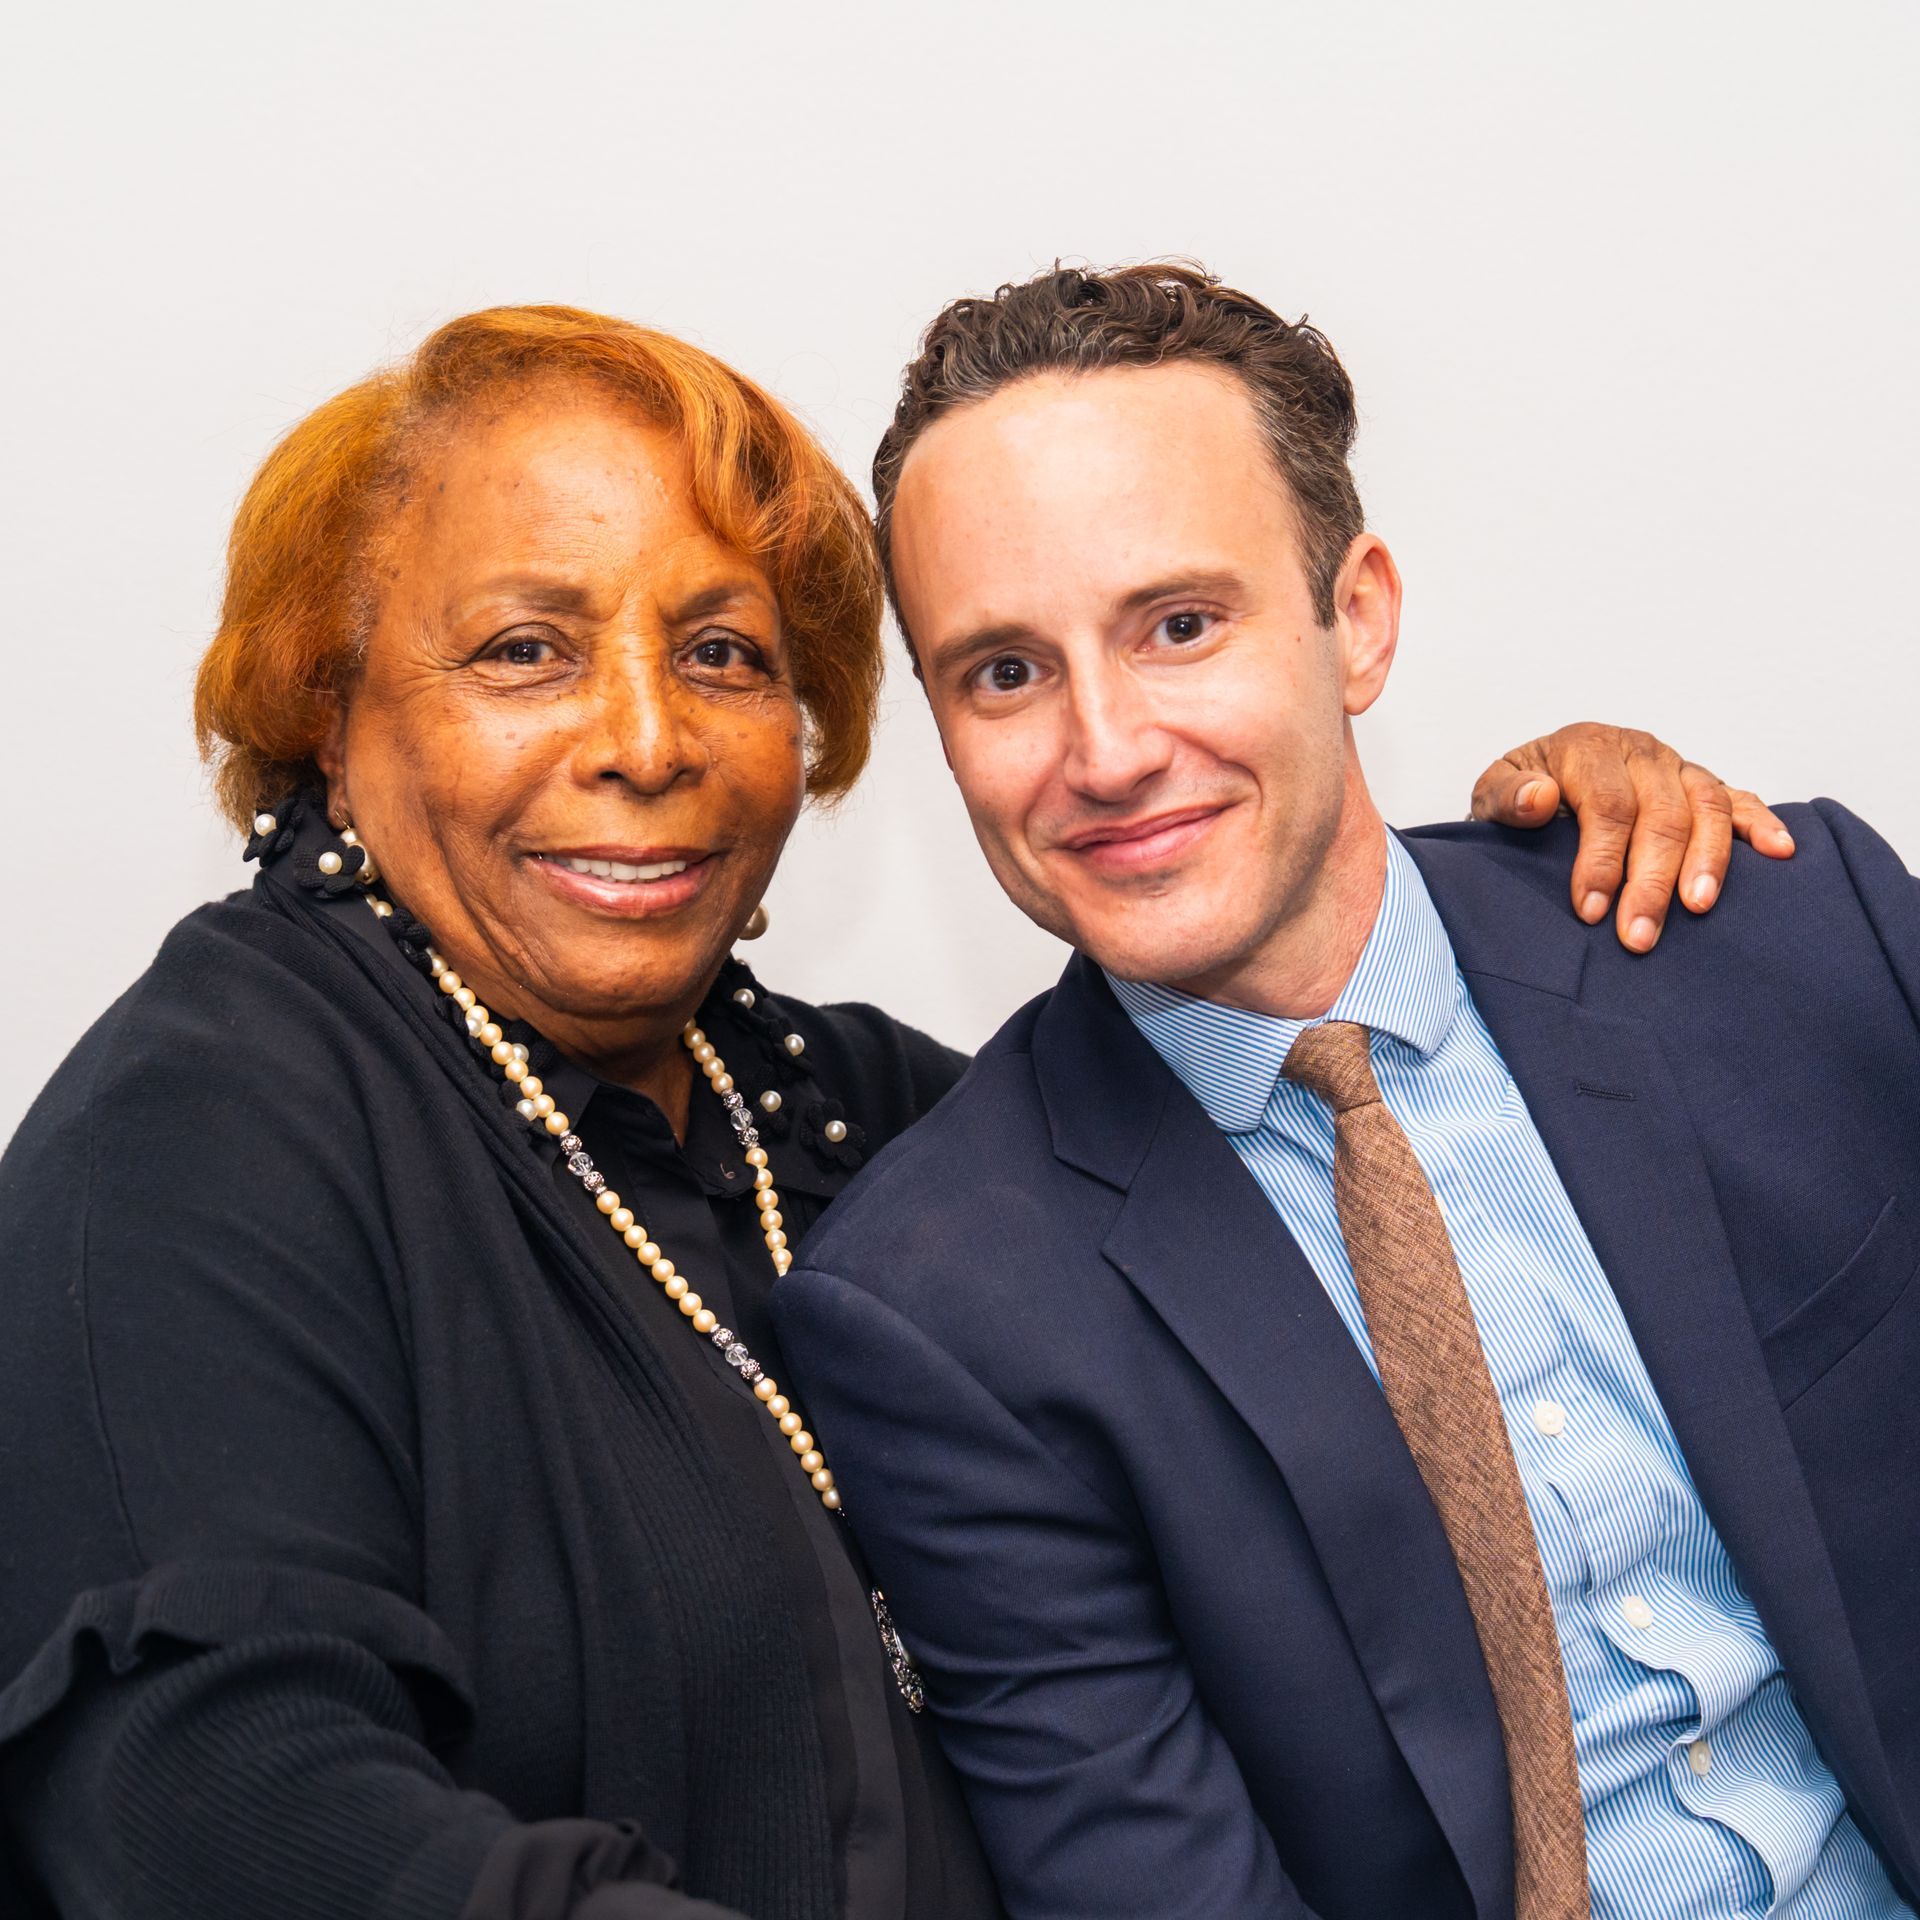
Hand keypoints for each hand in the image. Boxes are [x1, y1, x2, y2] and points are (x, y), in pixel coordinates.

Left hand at [1470, 723, 1794, 952]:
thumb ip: (1507, 796)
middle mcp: (1639, 753)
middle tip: (1639, 935)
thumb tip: (1539, 798)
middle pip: (1660, 814)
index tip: (1592, 911)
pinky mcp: (1701, 785)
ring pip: (1705, 808)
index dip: (1602, 860)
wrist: (1540, 779)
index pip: (1607, 805)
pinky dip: (1762, 822)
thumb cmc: (1520, 795)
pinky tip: (1780, 852)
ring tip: (1697, 907)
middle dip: (1650, 881)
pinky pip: (1738, 800)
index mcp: (1588, 748)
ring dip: (1706, 861)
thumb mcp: (1494, 790)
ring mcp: (1676, 768)